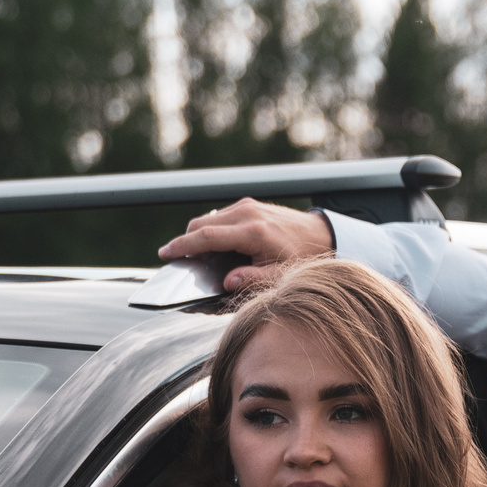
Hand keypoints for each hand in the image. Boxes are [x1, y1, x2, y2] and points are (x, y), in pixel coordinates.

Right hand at [157, 198, 332, 291]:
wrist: (322, 236)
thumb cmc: (302, 259)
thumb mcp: (280, 277)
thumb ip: (252, 280)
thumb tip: (226, 282)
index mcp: (253, 232)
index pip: (207, 237)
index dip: (182, 245)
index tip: (165, 254)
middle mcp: (247, 213)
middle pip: (201, 224)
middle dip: (186, 242)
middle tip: (180, 262)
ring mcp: (247, 206)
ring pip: (209, 219)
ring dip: (199, 236)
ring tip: (200, 259)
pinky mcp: (249, 204)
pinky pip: (220, 217)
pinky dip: (212, 230)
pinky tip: (216, 248)